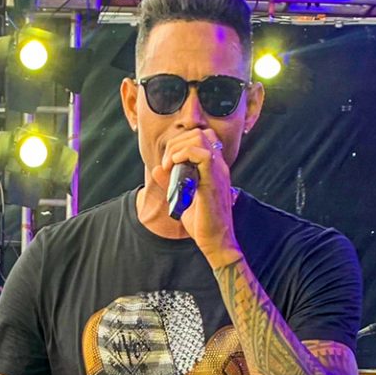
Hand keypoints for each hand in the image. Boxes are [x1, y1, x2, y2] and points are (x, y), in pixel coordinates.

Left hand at [158, 128, 237, 265]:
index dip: (182, 141)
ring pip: (200, 138)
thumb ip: (170, 182)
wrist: (216, 241)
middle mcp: (219, 166)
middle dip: (177, 142)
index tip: (169, 160)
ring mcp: (218, 172)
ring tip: (169, 164)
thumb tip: (156, 168)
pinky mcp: (214, 181)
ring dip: (179, 147)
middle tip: (166, 162)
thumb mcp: (182, 198)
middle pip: (200, 132)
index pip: (202, 137)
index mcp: (214, 168)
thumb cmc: (202, 223)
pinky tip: (174, 166)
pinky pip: (203, 154)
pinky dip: (184, 154)